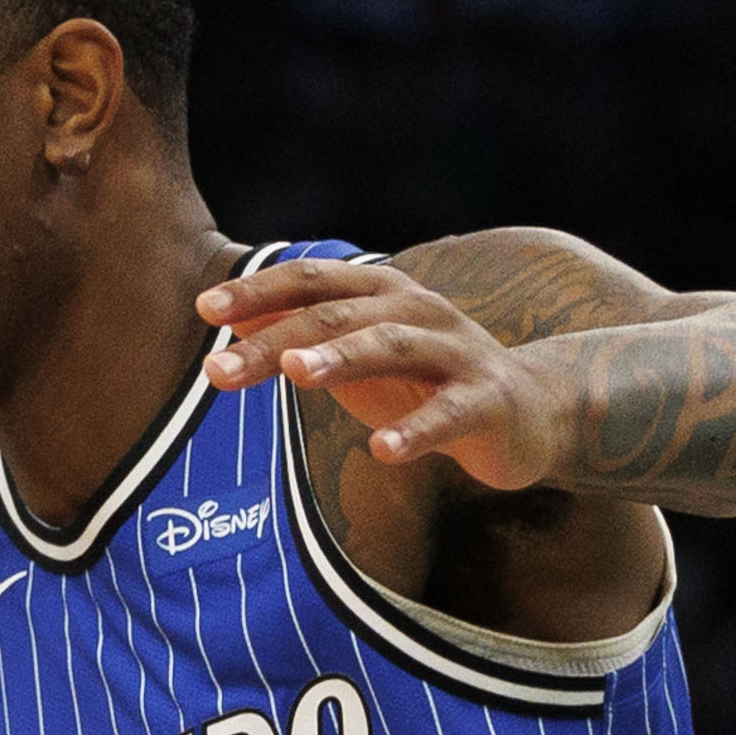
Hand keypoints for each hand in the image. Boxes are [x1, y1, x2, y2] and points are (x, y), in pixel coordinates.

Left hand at [198, 255, 565, 483]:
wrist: (529, 412)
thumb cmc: (428, 382)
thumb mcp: (359, 355)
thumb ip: (303, 333)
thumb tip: (232, 317)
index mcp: (383, 294)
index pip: (312, 282)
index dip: (259, 291)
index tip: (205, 309)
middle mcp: (419, 310)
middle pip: (338, 317)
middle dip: (277, 339)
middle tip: (220, 369)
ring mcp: (457, 353)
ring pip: (394, 346)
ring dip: (343, 358)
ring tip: (297, 374)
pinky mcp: (488, 402)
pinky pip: (449, 415)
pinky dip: (416, 431)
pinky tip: (383, 451)